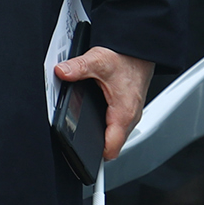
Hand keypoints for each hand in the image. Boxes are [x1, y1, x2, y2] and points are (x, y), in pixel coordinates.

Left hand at [54, 46, 155, 160]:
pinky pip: (117, 125)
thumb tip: (61, 72)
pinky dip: (106, 124)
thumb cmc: (128, 57)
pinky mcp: (129, 108)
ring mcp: (131, 113)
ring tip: (84, 126)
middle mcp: (130, 117)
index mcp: (123, 114)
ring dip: (101, 134)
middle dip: (93, 144)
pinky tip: (96, 113)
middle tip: (75, 136)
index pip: (110, 151)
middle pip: (111, 145)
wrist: (142, 48)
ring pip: (114, 135)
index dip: (93, 156)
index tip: (79, 156)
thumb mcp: (99, 60)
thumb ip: (78, 68)